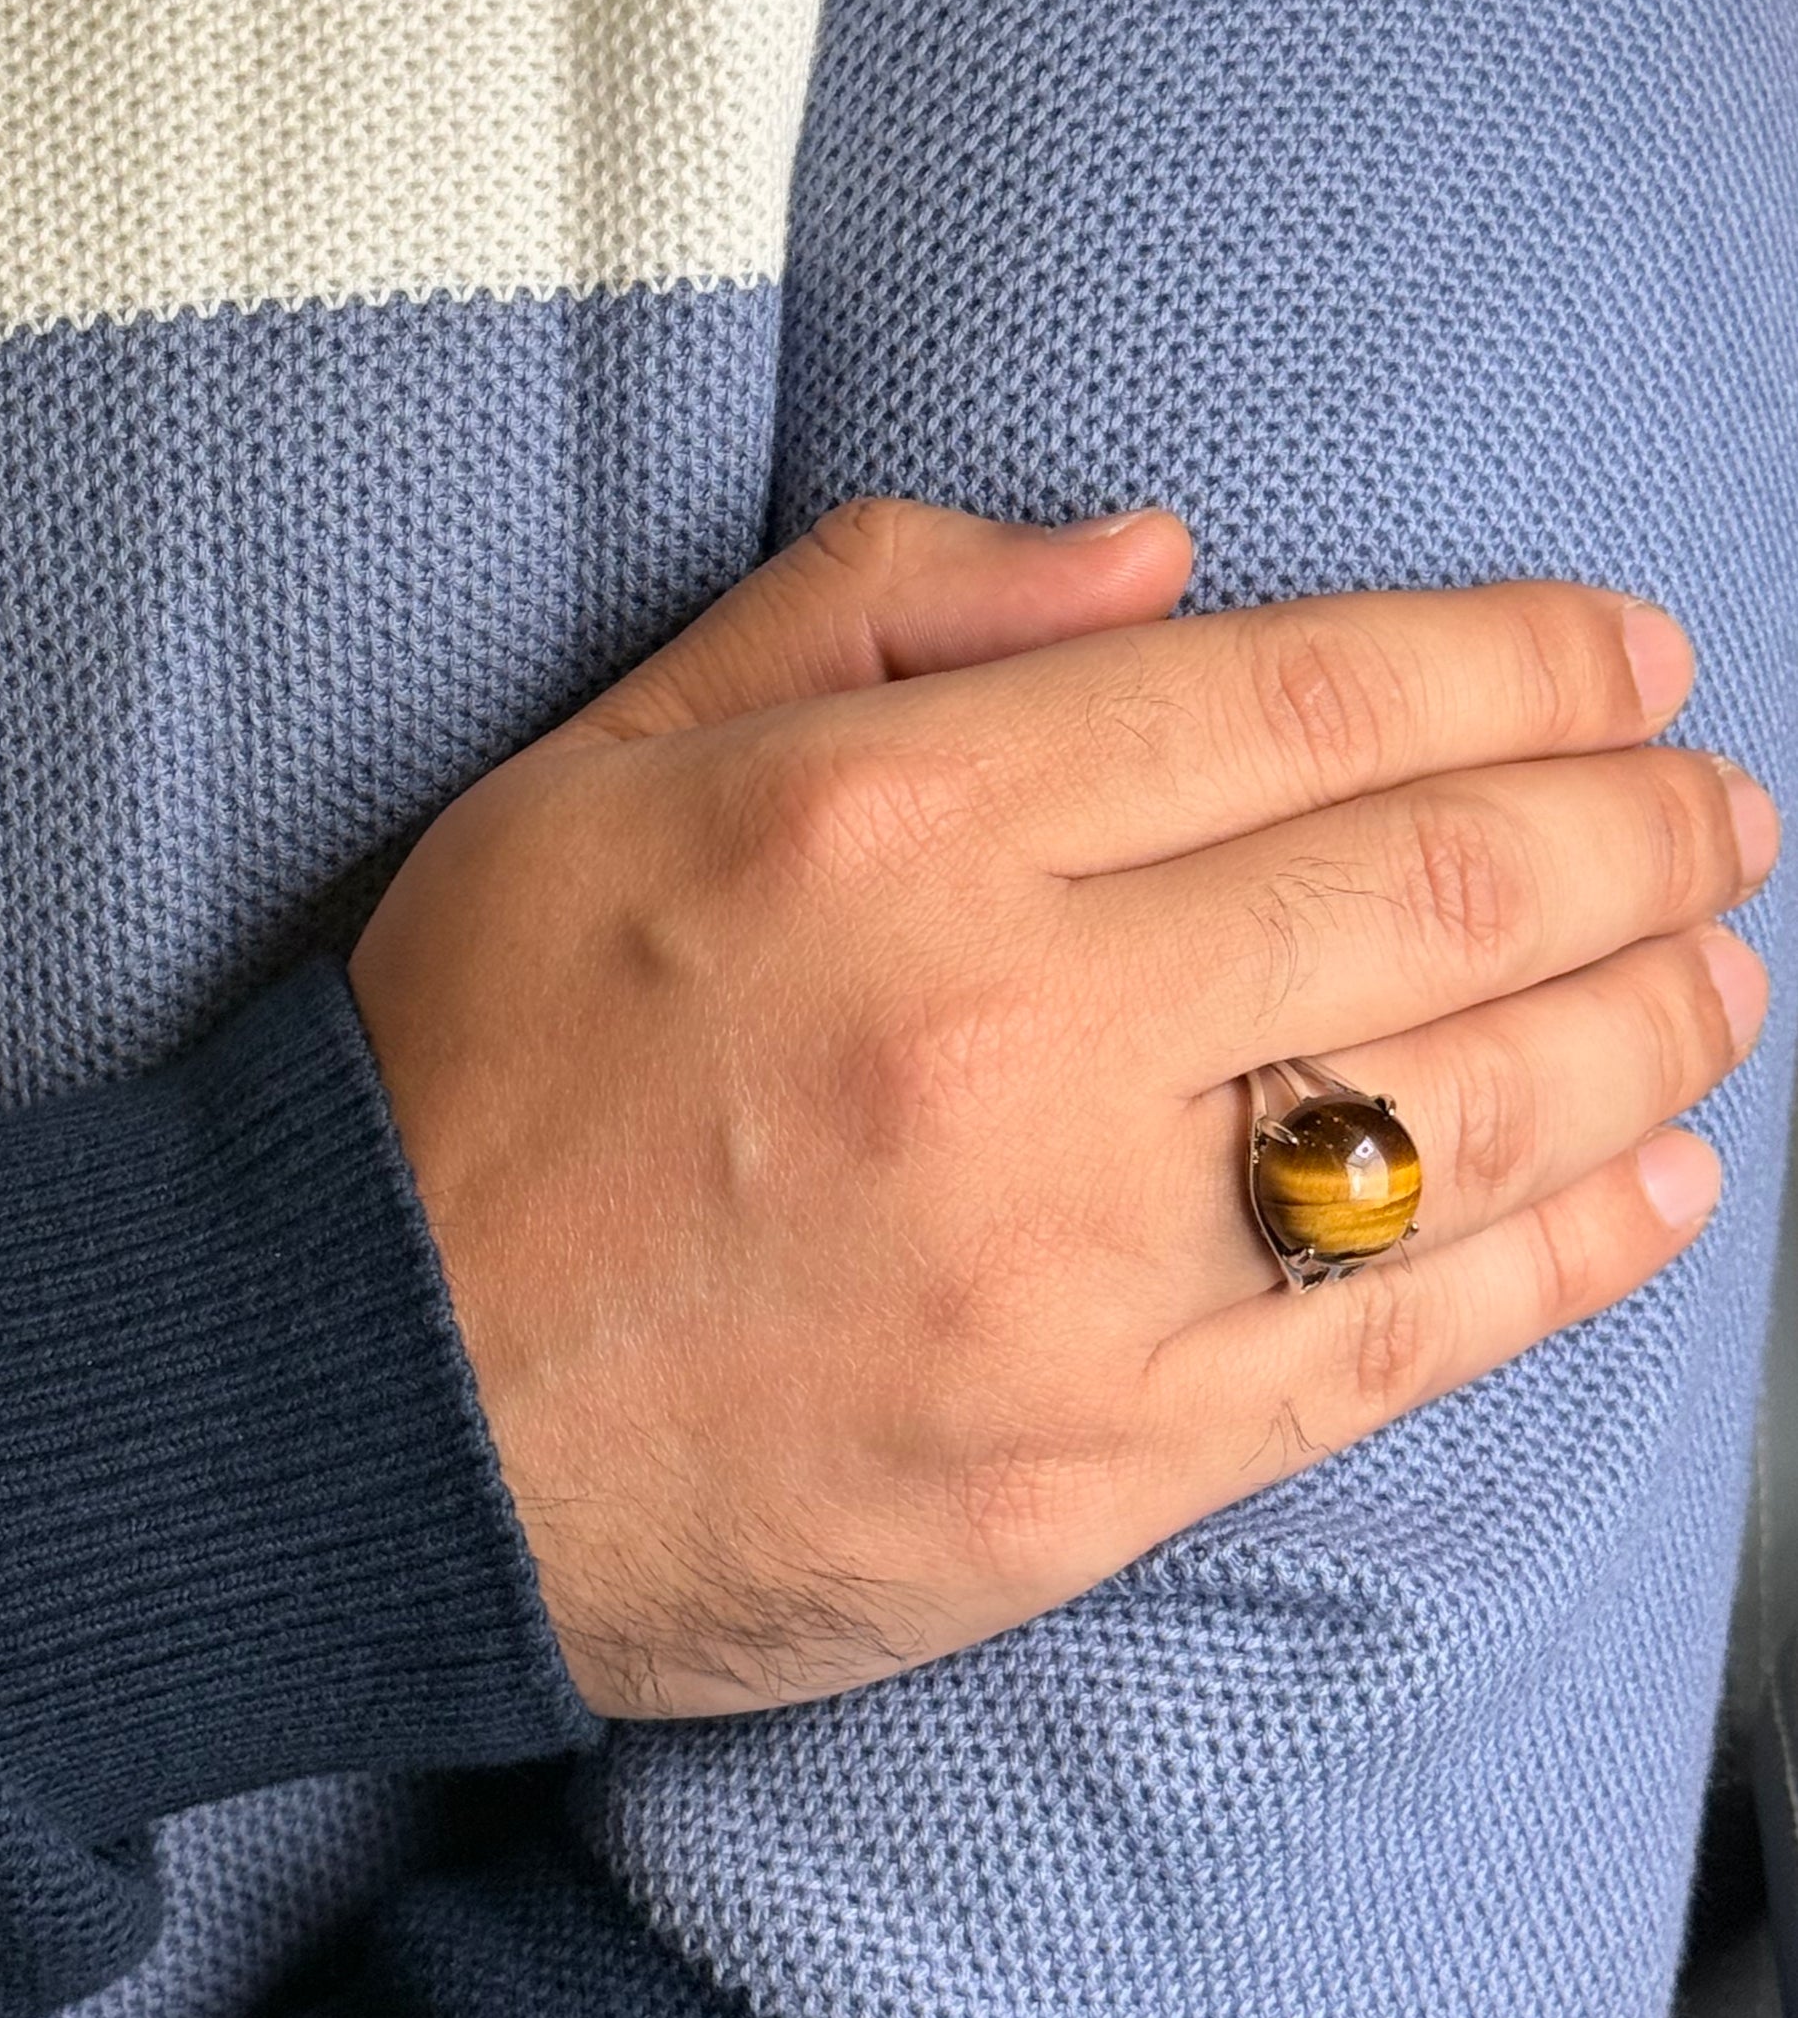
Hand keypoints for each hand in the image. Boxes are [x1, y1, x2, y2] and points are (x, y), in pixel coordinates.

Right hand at [347, 499, 1777, 1719]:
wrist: (356, 1401)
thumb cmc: (478, 1056)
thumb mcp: (606, 757)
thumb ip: (875, 612)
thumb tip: (1154, 556)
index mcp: (892, 818)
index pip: (1299, 700)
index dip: (1513, 665)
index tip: (1631, 659)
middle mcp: (1004, 1025)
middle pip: (1429, 891)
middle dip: (1634, 828)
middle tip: (1722, 806)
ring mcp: (1064, 1260)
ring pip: (1452, 1112)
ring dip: (1642, 1021)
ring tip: (1723, 966)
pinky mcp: (1089, 1461)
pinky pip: (1387, 1347)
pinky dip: (1562, 1256)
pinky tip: (1662, 1188)